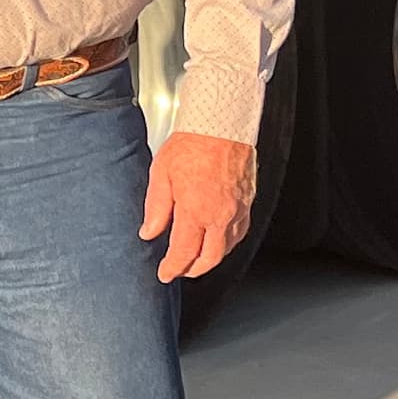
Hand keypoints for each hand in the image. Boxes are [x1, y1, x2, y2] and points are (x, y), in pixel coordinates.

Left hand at [139, 129, 258, 283]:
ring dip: (212, 258)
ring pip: (228, 248)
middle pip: (210, 258)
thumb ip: (156, 208)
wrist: (221, 124)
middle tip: (180, 270)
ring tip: (196, 258)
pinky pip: (240, 232)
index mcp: (196, 211)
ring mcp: (238, 210)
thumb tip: (149, 232)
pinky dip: (228, 243)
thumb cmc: (192, 143)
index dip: (173, 268)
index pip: (184, 253)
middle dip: (193, 270)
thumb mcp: (161, 174)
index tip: (165, 273)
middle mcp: (220, 215)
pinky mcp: (248, 202)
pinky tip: (219, 239)